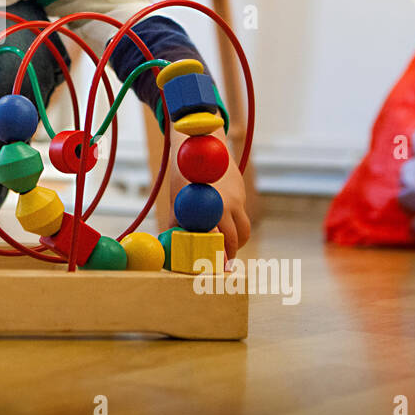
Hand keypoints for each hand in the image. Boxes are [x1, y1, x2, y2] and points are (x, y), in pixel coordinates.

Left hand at [168, 126, 250, 262]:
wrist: (203, 145)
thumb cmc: (185, 175)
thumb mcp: (178, 198)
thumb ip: (177, 221)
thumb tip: (171, 246)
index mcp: (207, 206)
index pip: (214, 237)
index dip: (216, 254)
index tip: (218, 268)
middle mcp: (225, 203)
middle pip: (234, 238)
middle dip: (229, 254)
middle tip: (223, 267)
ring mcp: (237, 199)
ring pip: (244, 230)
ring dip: (237, 244)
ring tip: (227, 253)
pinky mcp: (243, 195)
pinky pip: (243, 218)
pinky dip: (237, 229)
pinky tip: (228, 231)